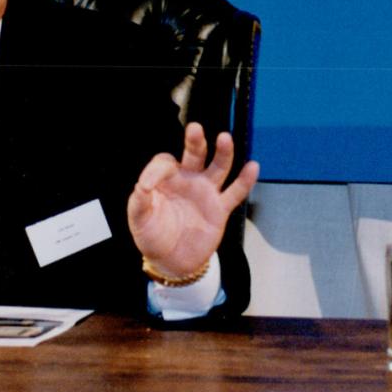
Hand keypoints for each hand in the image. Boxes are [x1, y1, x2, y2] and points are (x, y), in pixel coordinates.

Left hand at [126, 123, 258, 277]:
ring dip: (223, 153)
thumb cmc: (153, 236)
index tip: (149, 184)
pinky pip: (235, 192)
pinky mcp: (220, 209)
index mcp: (167, 180)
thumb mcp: (139, 219)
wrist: (172, 262)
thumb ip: (139, 200)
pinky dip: (245, 180)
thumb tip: (143, 182)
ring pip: (218, 167)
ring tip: (224, 138)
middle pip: (195, 154)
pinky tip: (252, 167)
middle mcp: (189, 180)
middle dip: (195, 142)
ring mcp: (206, 193)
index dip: (159, 168)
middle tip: (195, 129)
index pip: (165, 162)